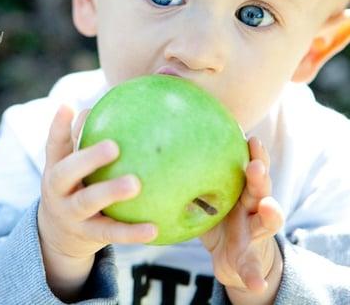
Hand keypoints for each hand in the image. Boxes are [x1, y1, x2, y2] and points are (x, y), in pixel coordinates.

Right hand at [37, 104, 157, 299]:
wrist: (57, 235)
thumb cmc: (75, 186)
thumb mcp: (74, 166)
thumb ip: (85, 139)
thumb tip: (106, 104)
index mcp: (56, 168)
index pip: (54, 145)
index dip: (58, 126)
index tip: (66, 106)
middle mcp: (58, 190)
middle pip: (67, 172)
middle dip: (88, 158)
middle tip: (113, 146)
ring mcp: (70, 214)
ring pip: (87, 202)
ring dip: (109, 192)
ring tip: (135, 184)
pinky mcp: (86, 235)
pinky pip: (110, 233)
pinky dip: (131, 232)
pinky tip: (154, 228)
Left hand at [200, 137, 283, 300]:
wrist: (236, 260)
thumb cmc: (218, 222)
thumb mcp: (204, 204)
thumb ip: (188, 187)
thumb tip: (154, 161)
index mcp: (241, 193)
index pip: (248, 168)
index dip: (253, 153)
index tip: (250, 138)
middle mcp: (253, 209)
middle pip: (261, 188)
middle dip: (260, 176)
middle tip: (255, 165)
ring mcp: (257, 234)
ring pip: (268, 221)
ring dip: (270, 214)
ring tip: (268, 207)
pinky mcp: (252, 260)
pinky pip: (253, 270)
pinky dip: (255, 277)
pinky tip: (256, 285)